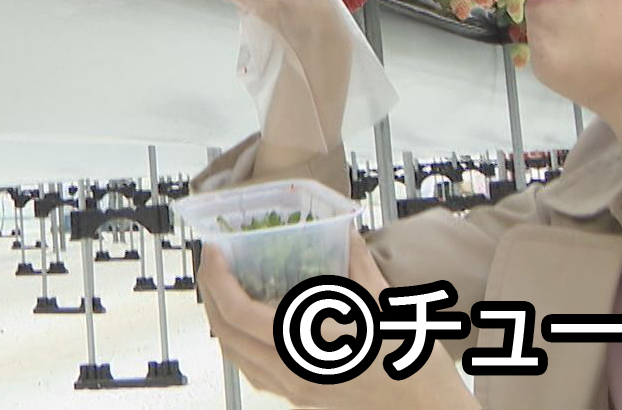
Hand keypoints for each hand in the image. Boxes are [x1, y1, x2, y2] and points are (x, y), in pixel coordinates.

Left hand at [197, 226, 478, 409]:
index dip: (217, 279)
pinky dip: (241, 344)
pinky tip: (255, 325)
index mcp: (306, 344)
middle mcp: (291, 371)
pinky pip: (254, 372)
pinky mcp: (301, 399)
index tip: (214, 250)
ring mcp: (294, 389)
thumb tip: (342, 228)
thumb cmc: (411, 362)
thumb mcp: (385, 302)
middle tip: (215, 264)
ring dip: (221, 321)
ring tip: (228, 288)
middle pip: (226, 335)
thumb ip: (357, 261)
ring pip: (236, 357)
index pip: (239, 313)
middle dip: (210, 295)